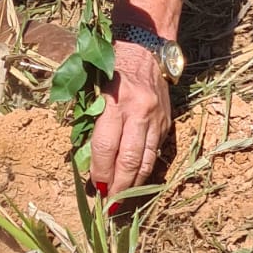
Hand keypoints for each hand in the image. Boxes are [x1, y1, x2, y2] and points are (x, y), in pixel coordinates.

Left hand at [88, 41, 171, 203]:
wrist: (145, 46)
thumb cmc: (110, 65)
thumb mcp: (92, 86)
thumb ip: (90, 120)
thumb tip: (86, 157)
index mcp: (116, 102)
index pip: (106, 147)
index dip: (100, 172)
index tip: (94, 190)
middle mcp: (139, 112)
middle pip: (129, 160)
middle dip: (118, 187)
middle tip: (109, 206)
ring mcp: (156, 118)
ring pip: (147, 161)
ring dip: (134, 185)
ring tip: (123, 201)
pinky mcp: (167, 122)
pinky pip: (156, 152)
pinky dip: (146, 170)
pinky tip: (137, 182)